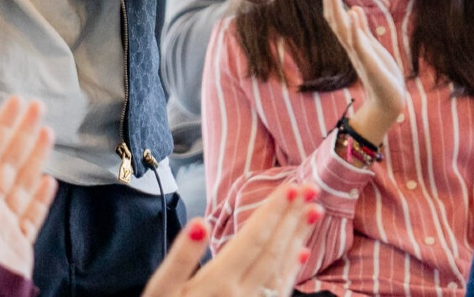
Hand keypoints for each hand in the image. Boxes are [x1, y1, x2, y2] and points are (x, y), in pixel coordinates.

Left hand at [0, 96, 56, 279]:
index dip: (4, 124)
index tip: (17, 102)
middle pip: (8, 161)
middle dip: (23, 133)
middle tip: (38, 107)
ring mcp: (2, 222)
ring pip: (23, 182)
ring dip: (36, 156)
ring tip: (48, 133)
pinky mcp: (17, 242)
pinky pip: (31, 214)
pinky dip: (41, 197)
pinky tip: (50, 180)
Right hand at [143, 183, 319, 296]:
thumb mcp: (160, 291)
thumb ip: (181, 257)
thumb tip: (200, 223)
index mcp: (220, 282)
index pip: (255, 238)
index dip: (274, 210)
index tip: (292, 186)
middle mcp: (243, 295)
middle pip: (274, 249)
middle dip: (292, 217)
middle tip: (311, 189)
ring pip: (282, 268)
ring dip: (298, 238)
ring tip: (313, 213)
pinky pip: (280, 291)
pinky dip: (292, 270)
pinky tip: (301, 254)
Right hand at [322, 0, 406, 143]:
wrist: (388, 100)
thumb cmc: (381, 73)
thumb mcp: (372, 47)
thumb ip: (362, 30)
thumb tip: (356, 9)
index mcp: (352, 40)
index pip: (336, 13)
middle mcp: (350, 44)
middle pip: (334, 15)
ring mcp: (358, 52)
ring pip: (341, 26)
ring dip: (336, 4)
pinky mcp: (368, 61)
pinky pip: (359, 42)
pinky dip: (355, 27)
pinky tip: (355, 12)